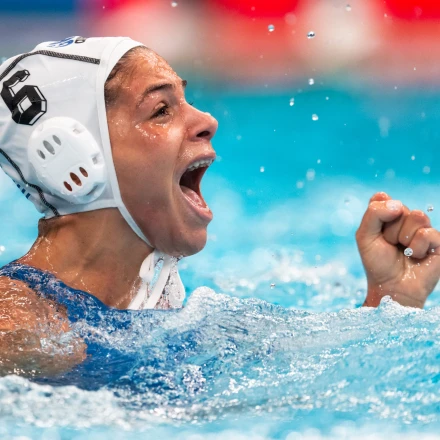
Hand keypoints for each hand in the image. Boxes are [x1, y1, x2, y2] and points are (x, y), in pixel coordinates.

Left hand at [356, 192, 439, 307]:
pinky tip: (416, 256)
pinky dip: (417, 248)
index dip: (378, 214)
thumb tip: (397, 205)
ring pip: (417, 216)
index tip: (376, 232)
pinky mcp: (438, 242)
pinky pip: (427, 233)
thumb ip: (374, 214)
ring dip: (404, 237)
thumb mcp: (364, 236)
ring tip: (404, 251)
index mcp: (387, 215)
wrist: (391, 287)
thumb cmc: (377, 263)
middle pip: (399, 207)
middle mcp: (406, 219)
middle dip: (389, 230)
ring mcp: (423, 229)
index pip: (382, 198)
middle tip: (390, 245)